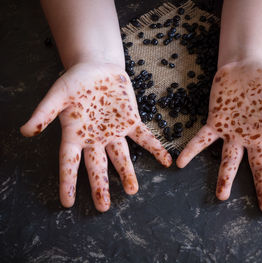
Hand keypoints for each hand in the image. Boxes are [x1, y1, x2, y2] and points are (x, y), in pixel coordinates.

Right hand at [21, 63, 171, 211]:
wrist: (97, 67)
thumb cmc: (75, 81)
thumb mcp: (57, 94)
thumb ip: (44, 113)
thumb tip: (25, 131)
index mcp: (75, 134)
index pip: (69, 162)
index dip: (68, 181)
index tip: (67, 203)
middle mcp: (96, 138)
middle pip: (97, 166)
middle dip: (100, 185)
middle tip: (103, 208)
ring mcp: (115, 131)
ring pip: (121, 156)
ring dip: (127, 172)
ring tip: (133, 190)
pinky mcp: (131, 121)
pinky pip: (144, 137)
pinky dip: (155, 148)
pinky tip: (166, 161)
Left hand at [177, 59, 261, 211]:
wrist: (245, 65)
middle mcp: (253, 138)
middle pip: (259, 166)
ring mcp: (233, 133)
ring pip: (229, 159)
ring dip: (225, 177)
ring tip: (221, 196)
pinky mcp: (216, 123)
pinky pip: (202, 140)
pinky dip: (192, 150)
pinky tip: (181, 162)